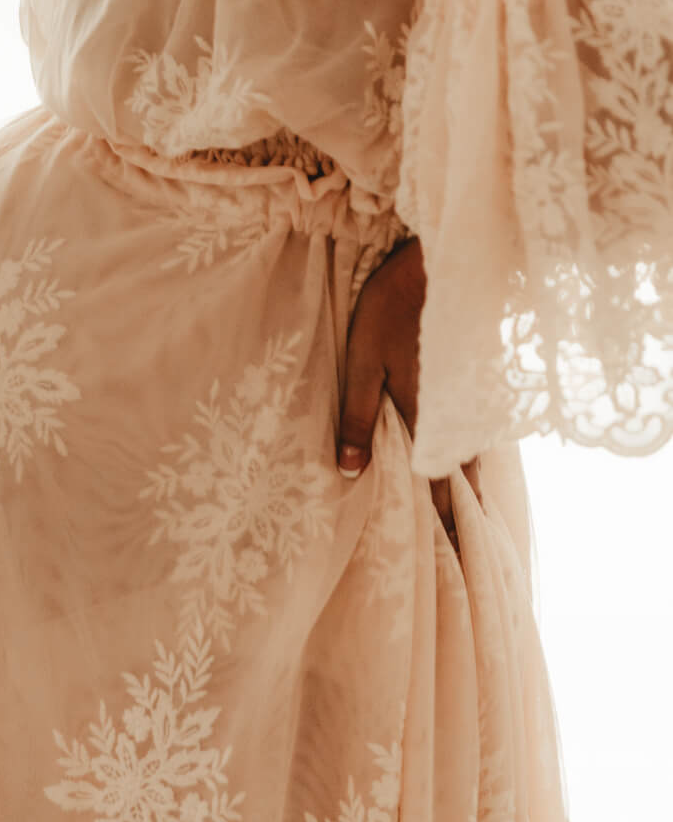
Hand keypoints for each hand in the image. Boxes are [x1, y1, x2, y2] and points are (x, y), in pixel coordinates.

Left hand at [338, 235, 482, 549]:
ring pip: (471, 455)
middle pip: (462, 478)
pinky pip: (473, 431)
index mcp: (427, 419)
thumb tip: (348, 472)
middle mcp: (457, 417)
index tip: (446, 562)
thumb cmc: (392, 307)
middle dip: (458, 513)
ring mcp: (470, 398)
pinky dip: (467, 453)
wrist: (439, 259)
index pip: (438, 487)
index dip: (442, 523)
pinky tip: (457, 459)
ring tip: (458, 516)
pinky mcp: (473, 379)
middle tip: (456, 551)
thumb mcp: (361, 359)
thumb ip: (356, 415)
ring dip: (464, 484)